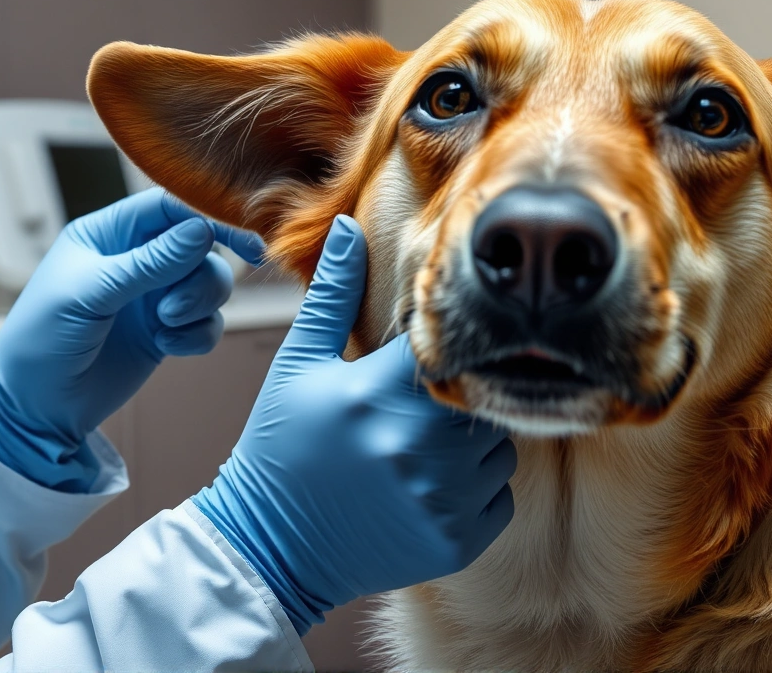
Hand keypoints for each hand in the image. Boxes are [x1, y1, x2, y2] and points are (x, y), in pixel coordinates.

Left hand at [0, 188, 265, 489]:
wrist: (34, 409)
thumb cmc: (42, 340)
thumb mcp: (90, 294)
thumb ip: (148, 262)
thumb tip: (201, 230)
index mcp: (108, 233)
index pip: (169, 206)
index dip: (208, 216)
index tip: (246, 238)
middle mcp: (135, 259)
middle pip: (200, 246)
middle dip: (200, 276)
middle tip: (172, 308)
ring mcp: (151, 296)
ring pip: (208, 283)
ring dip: (200, 304)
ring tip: (166, 326)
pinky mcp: (164, 332)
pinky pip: (206, 322)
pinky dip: (198, 334)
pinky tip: (167, 346)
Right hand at [193, 216, 515, 632]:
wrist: (270, 546)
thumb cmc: (281, 447)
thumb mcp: (298, 364)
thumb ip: (334, 295)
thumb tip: (347, 226)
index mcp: (377, 392)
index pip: (442, 343)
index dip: (432, 345)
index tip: (413, 358)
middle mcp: (418, 446)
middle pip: (477, 393)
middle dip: (450, 397)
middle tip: (411, 409)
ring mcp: (443, 498)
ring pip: (498, 446)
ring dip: (468, 443)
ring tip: (415, 450)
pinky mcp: (459, 541)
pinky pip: (501, 495)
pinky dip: (475, 490)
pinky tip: (425, 488)